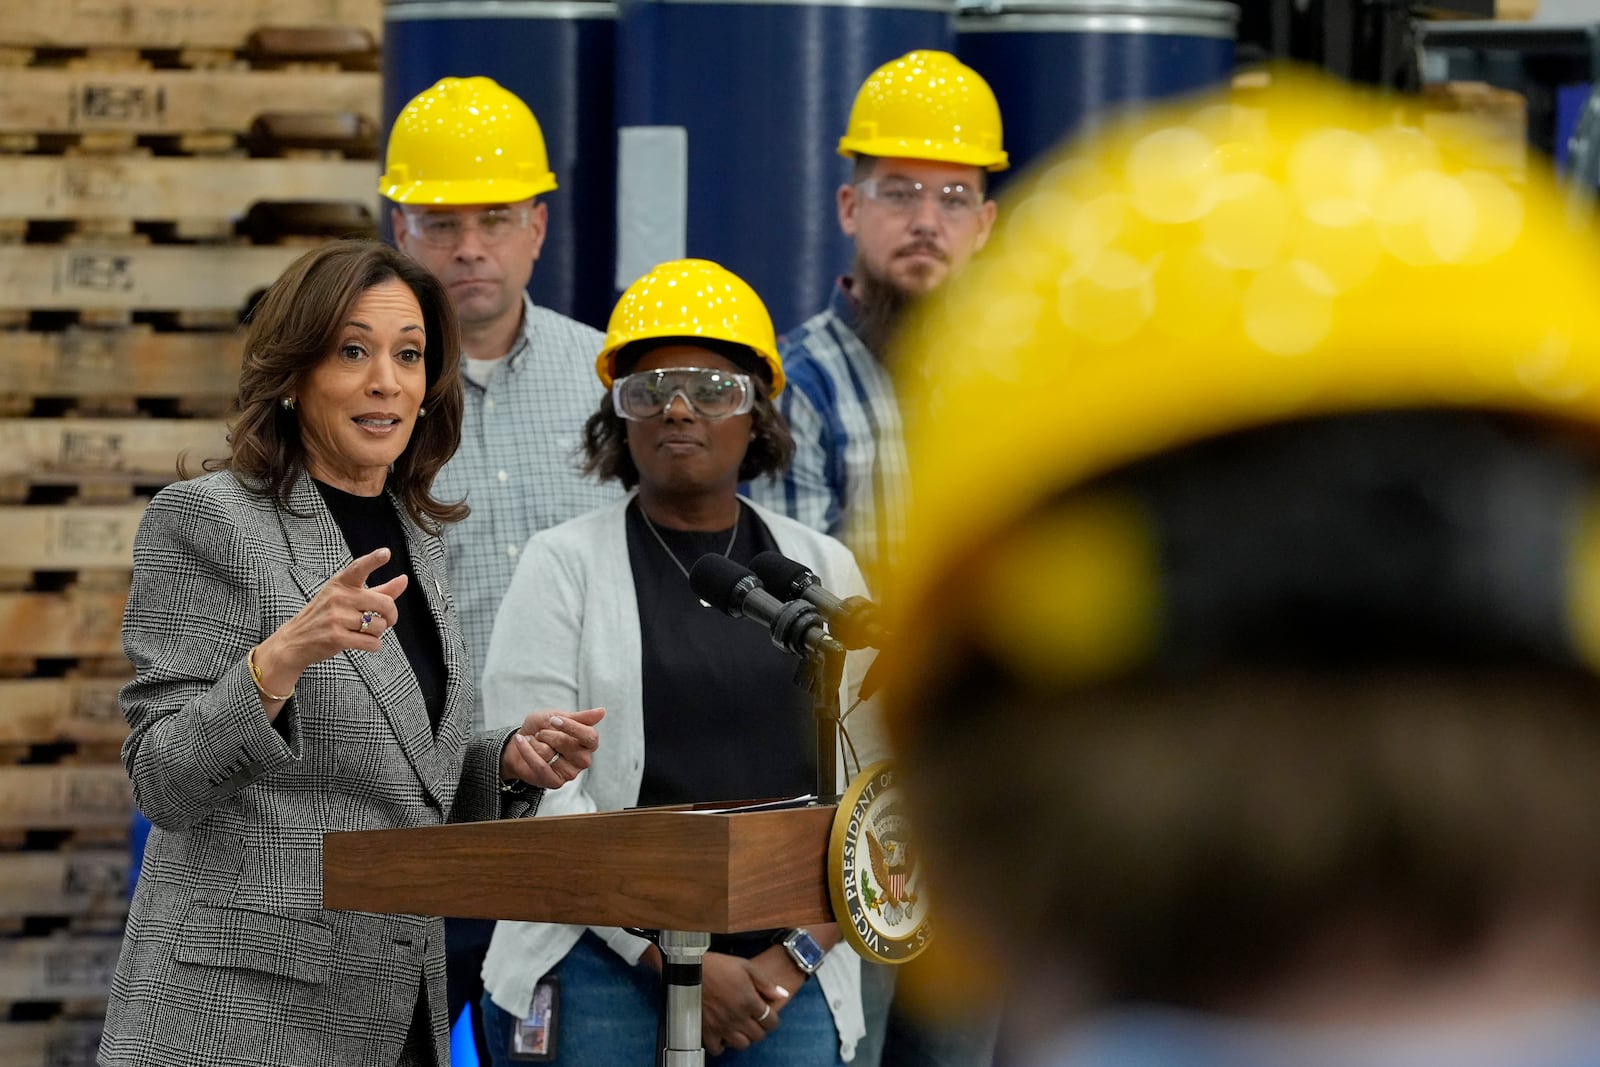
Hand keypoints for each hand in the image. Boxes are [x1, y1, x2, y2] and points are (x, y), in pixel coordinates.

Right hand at [253, 547, 407, 697]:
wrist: (295, 640)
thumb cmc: (326, 616)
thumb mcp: (347, 597)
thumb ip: (378, 589)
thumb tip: (404, 579)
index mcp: (340, 583)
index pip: (359, 568)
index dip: (374, 560)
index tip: (386, 553)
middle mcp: (338, 597)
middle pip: (385, 604)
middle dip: (391, 616)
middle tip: (387, 620)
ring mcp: (336, 617)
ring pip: (380, 626)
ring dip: (378, 633)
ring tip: (364, 631)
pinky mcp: (336, 637)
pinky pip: (372, 642)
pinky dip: (374, 645)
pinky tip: (365, 643)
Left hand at [499, 707, 604, 788]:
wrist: (519, 743)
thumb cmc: (542, 729)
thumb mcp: (558, 717)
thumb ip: (580, 717)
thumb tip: (603, 711)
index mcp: (588, 742)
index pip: (590, 736)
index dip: (571, 727)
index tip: (554, 720)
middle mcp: (583, 759)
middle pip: (568, 744)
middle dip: (547, 734)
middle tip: (541, 733)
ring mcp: (571, 773)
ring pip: (549, 753)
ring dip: (535, 742)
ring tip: (534, 741)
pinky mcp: (555, 783)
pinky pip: (540, 765)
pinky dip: (527, 750)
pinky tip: (521, 741)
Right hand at [699, 951, 787, 1054]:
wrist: (690, 969)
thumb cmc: (718, 965)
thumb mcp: (746, 966)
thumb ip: (766, 983)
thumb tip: (782, 995)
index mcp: (749, 1001)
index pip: (771, 1022)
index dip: (773, 1020)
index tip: (768, 1015)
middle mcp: (738, 1017)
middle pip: (758, 1036)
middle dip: (760, 1029)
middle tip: (754, 1020)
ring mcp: (722, 1026)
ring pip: (741, 1045)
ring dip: (744, 1037)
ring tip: (740, 1027)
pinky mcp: (706, 1030)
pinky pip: (717, 1049)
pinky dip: (722, 1045)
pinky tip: (723, 1034)